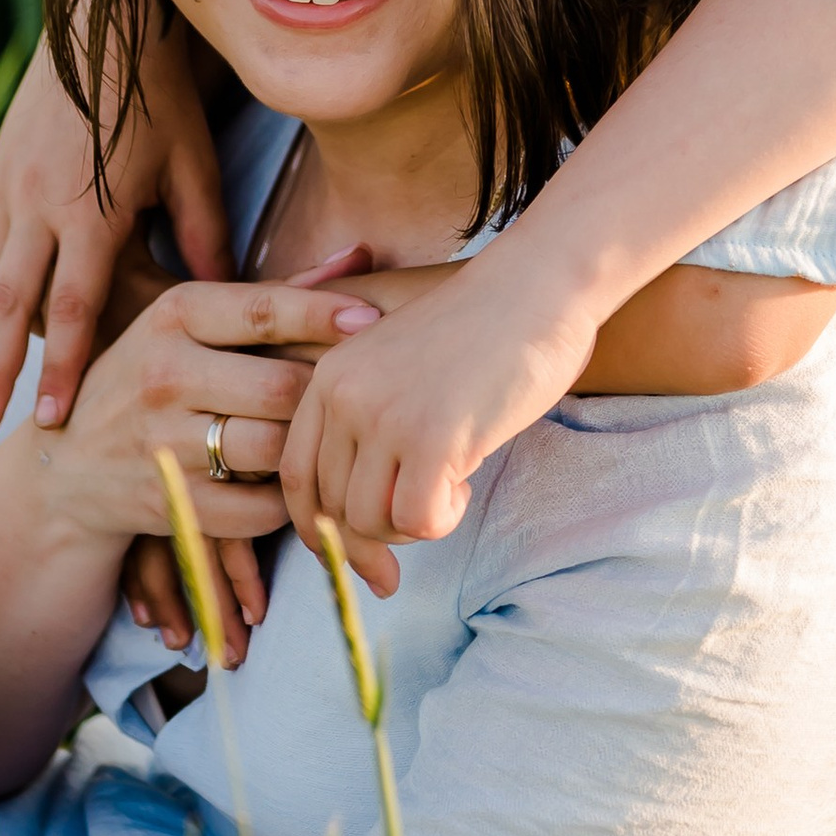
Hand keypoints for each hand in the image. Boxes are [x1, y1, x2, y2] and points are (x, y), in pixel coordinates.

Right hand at [0, 25, 230, 435]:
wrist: (100, 17)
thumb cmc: (160, 94)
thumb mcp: (193, 164)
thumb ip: (204, 233)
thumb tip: (227, 300)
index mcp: (89, 209)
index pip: (72, 308)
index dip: (62, 370)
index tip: (50, 422)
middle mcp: (37, 203)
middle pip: (9, 307)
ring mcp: (9, 186)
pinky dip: (4, 281)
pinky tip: (11, 316)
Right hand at [113, 248, 373, 664]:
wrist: (65, 468)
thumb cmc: (150, 381)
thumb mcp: (192, 324)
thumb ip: (276, 295)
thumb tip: (359, 253)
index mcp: (172, 316)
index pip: (264, 311)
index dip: (326, 316)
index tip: (374, 321)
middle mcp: (162, 374)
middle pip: (281, 387)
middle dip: (324, 397)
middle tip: (357, 400)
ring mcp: (161, 443)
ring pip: (273, 449)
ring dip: (308, 450)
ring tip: (329, 444)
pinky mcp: (167, 503)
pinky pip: (258, 509)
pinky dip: (286, 501)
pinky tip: (292, 487)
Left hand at [280, 245, 597, 592]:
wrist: (538, 286)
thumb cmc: (484, 332)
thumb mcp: (402, 369)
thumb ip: (369, 426)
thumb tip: (359, 529)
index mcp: (330, 375)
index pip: (297, 475)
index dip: (321, 525)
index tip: (357, 549)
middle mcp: (345, 396)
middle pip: (333, 508)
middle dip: (376, 537)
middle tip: (423, 520)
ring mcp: (384, 416)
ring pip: (370, 521)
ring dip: (413, 523)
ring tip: (450, 484)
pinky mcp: (430, 437)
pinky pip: (419, 520)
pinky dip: (444, 518)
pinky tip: (465, 481)